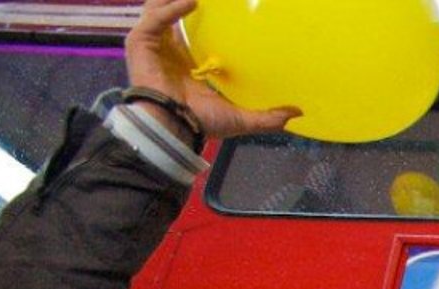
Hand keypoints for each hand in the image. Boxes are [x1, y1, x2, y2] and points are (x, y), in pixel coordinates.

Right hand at [126, 1, 297, 137]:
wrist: (174, 126)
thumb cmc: (201, 123)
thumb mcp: (241, 117)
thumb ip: (267, 115)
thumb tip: (297, 112)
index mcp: (186, 61)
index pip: (191, 31)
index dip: (202, 16)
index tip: (223, 8)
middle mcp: (168, 49)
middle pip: (171, 12)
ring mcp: (153, 44)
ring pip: (158, 8)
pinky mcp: (141, 42)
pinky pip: (156, 18)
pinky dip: (172, 8)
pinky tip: (192, 2)